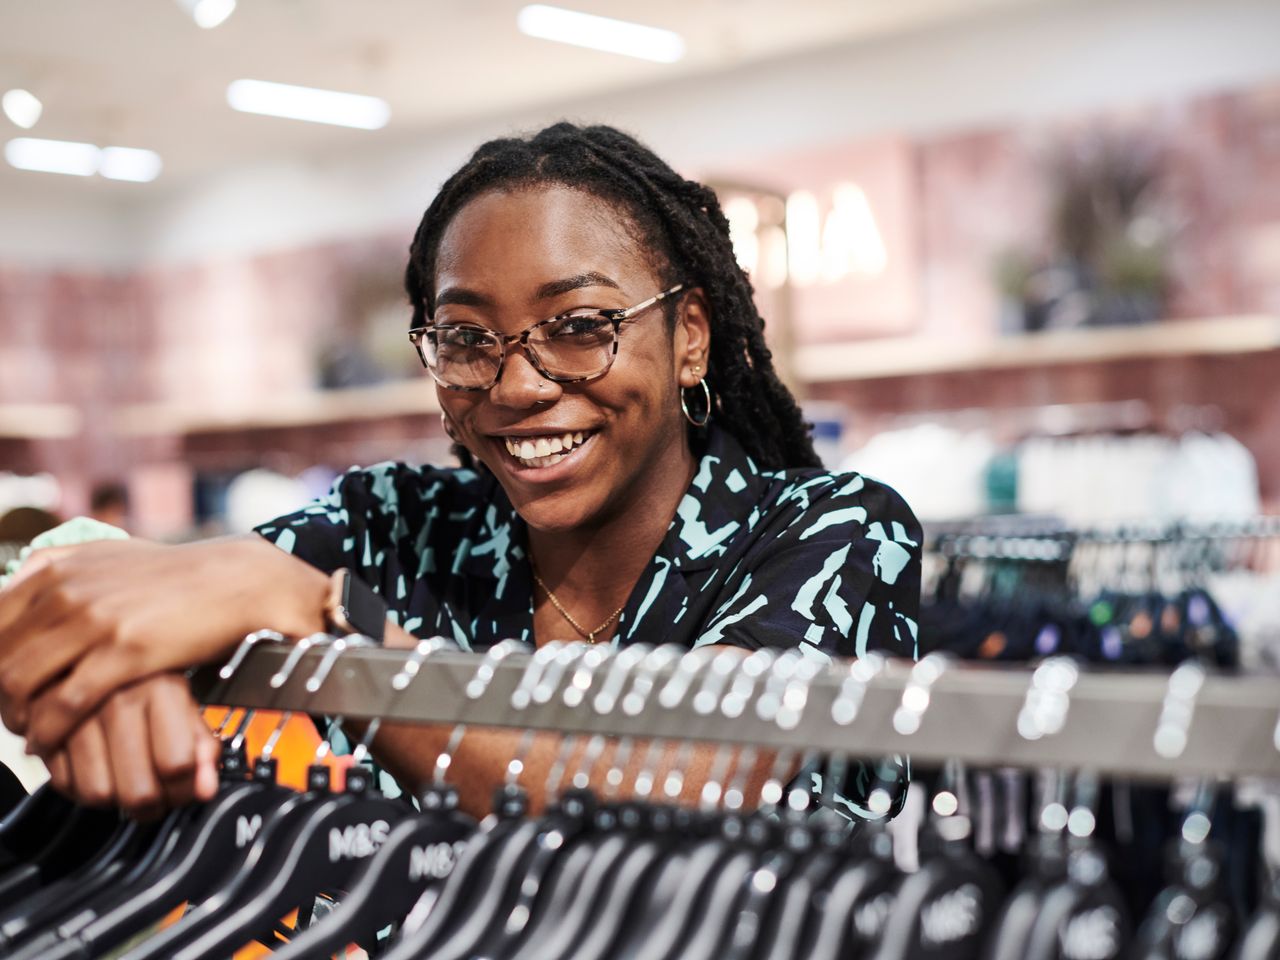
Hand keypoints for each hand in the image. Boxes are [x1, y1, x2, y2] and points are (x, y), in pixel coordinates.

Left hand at [0, 536, 328, 753]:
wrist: (236, 582)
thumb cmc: (180, 574)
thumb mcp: (112, 554)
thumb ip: (63, 565)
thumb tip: (19, 577)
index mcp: (61, 567)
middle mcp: (69, 590)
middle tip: (11, 715)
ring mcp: (94, 622)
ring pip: (19, 682)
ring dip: (15, 717)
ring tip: (28, 732)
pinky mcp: (124, 653)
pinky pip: (63, 704)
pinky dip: (47, 731)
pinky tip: (50, 742)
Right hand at [44, 673, 219, 818]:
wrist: (86, 651)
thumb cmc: (144, 680)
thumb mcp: (185, 702)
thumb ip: (202, 745)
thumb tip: (206, 788)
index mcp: (160, 688)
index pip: (176, 764)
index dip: (185, 789)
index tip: (186, 790)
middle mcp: (116, 700)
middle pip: (138, 790)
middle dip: (153, 805)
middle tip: (158, 796)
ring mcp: (76, 715)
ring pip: (99, 794)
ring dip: (116, 800)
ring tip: (126, 780)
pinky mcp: (43, 728)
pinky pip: (63, 785)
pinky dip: (81, 788)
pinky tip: (98, 769)